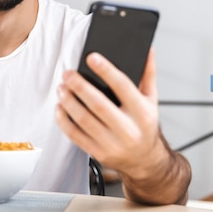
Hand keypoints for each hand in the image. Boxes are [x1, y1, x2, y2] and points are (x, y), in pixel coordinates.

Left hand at [56, 49, 159, 176]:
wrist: (145, 161)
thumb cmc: (144, 126)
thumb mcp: (151, 100)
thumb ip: (148, 75)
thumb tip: (147, 50)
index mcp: (143, 113)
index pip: (123, 87)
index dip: (106, 70)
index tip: (91, 57)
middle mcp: (129, 130)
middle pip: (98, 104)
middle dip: (80, 86)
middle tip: (68, 74)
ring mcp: (113, 144)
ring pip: (84, 120)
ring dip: (69, 101)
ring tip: (62, 88)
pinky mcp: (99, 154)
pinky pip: (76, 135)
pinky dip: (64, 120)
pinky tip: (60, 107)